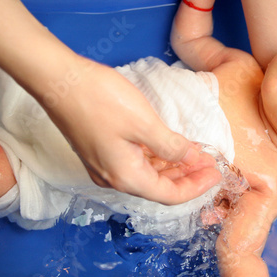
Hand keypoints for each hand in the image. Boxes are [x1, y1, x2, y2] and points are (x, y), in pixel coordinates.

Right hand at [42, 57, 221, 204]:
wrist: (60, 81)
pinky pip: (136, 163)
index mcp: (126, 177)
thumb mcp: (144, 123)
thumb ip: (171, 146)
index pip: (169, 195)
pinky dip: (157, 158)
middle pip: (158, 188)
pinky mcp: (101, 151)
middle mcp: (114, 179)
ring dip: (173, 167)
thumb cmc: (101, 100)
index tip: (217, 174)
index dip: (196, 187)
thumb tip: (190, 158)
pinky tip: (170, 147)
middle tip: (210, 163)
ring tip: (196, 155)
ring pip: (147, 175)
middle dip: (187, 177)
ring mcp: (105, 166)